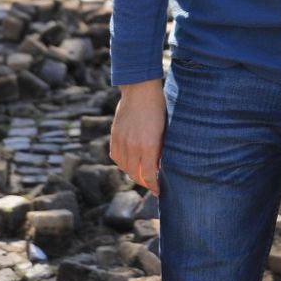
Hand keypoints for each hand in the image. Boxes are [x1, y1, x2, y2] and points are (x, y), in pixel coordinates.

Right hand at [109, 79, 164, 193]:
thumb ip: (161, 149)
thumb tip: (160, 166)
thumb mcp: (165, 130)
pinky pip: (116, 156)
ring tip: (141, 175)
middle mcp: (133, 146)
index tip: (159, 191)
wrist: (140, 89)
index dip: (153, 186)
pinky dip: (122, 163)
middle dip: (145, 182)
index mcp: (149, 145)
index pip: (149, 175)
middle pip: (136, 174)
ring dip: (133, 173)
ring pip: (124, 167)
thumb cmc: (159, 108)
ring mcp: (122, 140)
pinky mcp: (115, 135)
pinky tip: (129, 163)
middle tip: (152, 185)